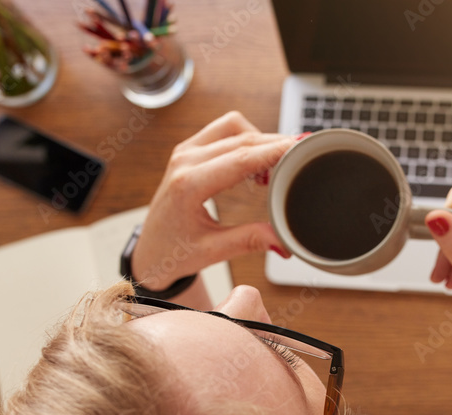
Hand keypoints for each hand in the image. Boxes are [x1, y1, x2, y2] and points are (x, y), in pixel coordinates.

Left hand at [130, 112, 294, 289]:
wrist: (150, 250)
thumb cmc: (174, 252)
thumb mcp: (213, 251)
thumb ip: (249, 241)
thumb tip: (284, 242)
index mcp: (188, 186)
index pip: (240, 159)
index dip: (274, 151)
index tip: (301, 147)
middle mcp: (184, 161)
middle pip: (241, 138)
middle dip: (275, 144)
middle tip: (301, 158)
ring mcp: (185, 152)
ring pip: (233, 126)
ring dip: (260, 139)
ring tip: (275, 169)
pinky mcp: (189, 150)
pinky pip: (223, 130)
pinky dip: (246, 139)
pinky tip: (258, 165)